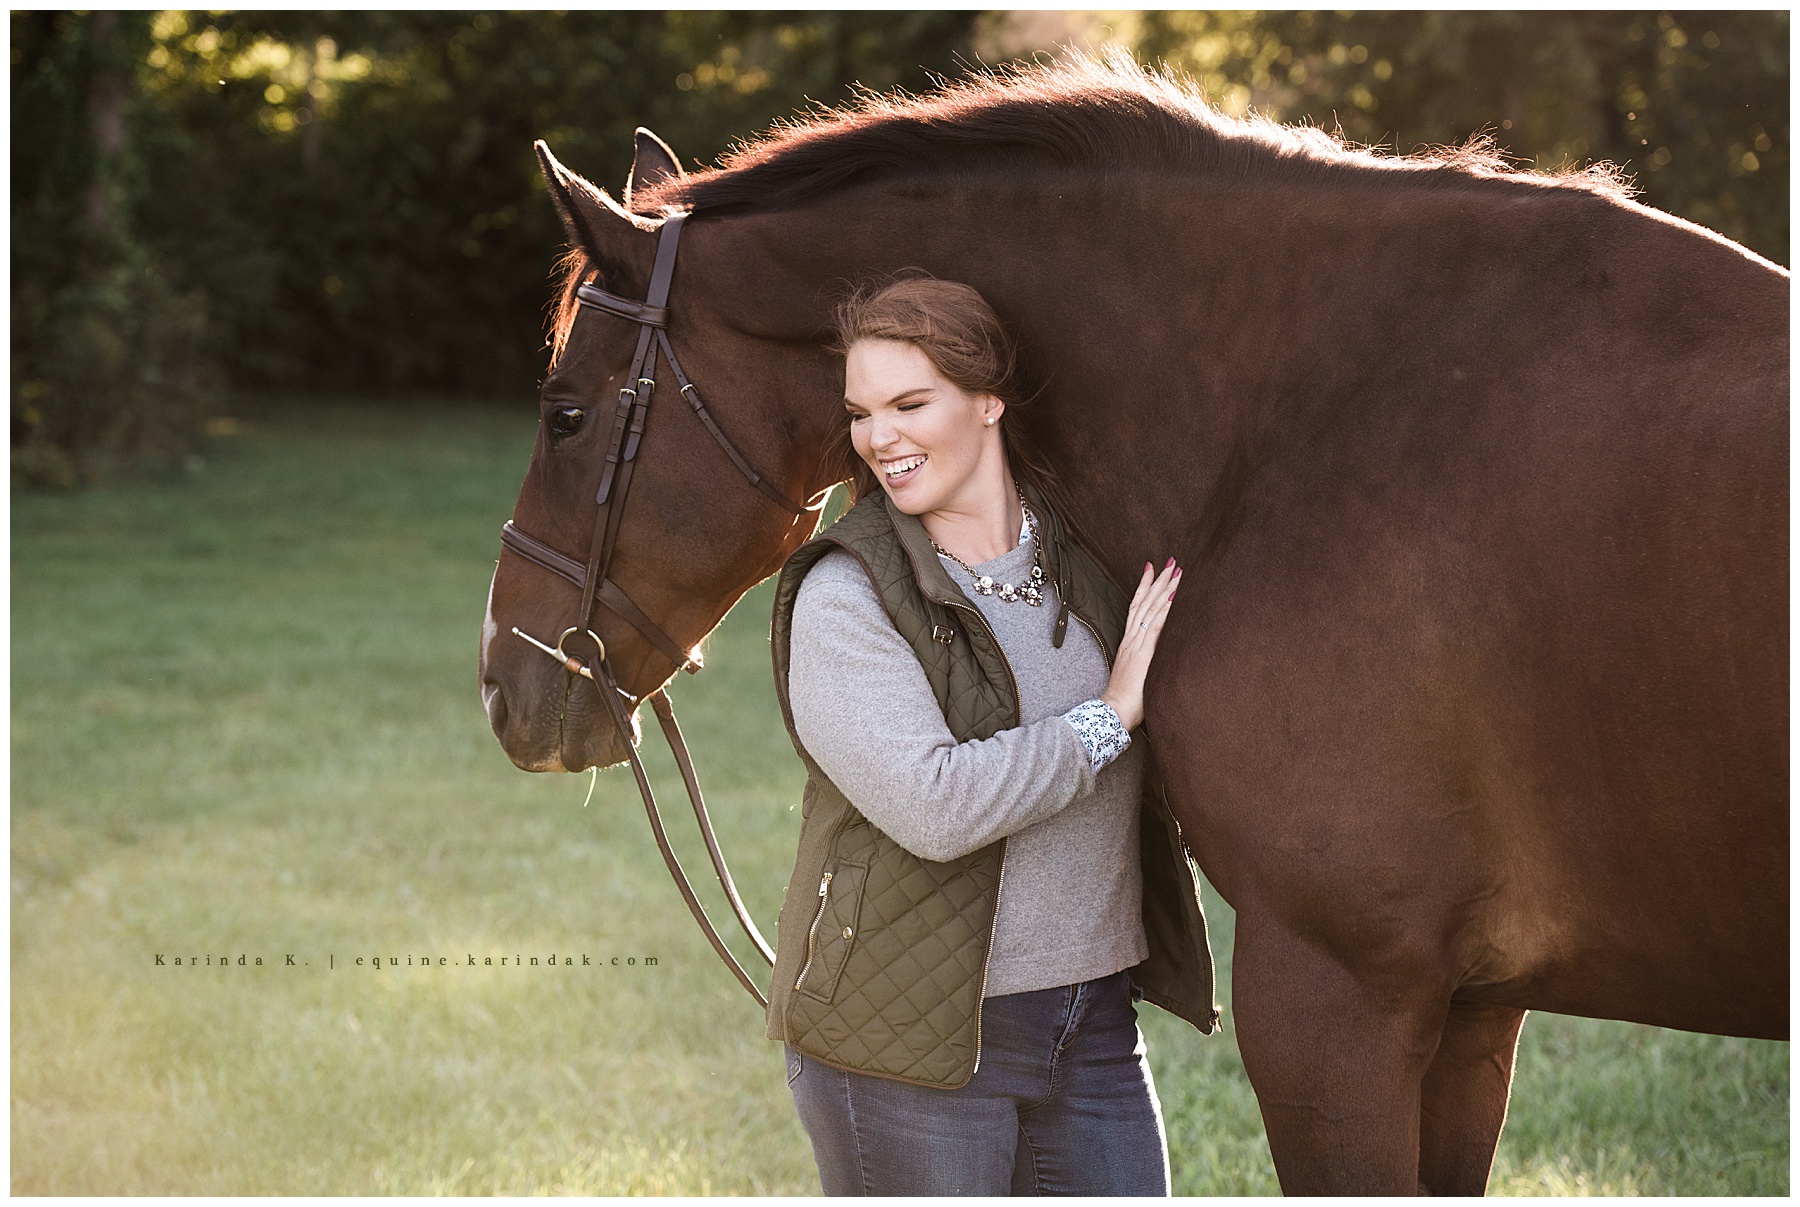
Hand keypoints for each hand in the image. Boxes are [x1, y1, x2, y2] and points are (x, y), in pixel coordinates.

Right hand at [1100, 558, 1180, 731]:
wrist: (1113, 712)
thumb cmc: (1126, 701)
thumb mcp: (1137, 675)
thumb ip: (1145, 663)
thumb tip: (1159, 657)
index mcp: (1129, 643)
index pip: (1137, 608)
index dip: (1144, 588)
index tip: (1152, 569)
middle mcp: (1131, 640)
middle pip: (1144, 603)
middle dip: (1157, 580)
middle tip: (1170, 561)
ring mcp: (1137, 645)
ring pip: (1151, 609)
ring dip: (1164, 588)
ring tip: (1175, 570)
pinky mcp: (1144, 654)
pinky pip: (1156, 627)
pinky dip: (1164, 610)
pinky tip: (1173, 595)